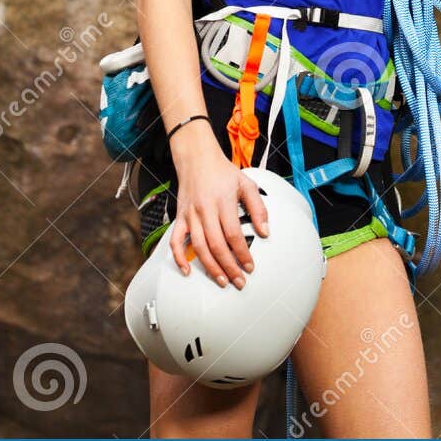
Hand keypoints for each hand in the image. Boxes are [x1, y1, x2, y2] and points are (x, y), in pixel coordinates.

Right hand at [168, 146, 269, 288]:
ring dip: (210, 267)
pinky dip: (179, 258)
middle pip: (216, 245)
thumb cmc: (224, 172)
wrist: (197, 158)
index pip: (233, 234)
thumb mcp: (247, 184)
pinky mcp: (179, 217)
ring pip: (198, 247)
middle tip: (239, 282)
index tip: (250, 266)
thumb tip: (265, 232)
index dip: (242, 253)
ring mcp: (190, 215)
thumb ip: (258, 208)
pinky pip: (175, 241)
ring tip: (222, 281)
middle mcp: (205, 210)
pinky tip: (187, 271)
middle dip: (229, 267)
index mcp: (223, 201)